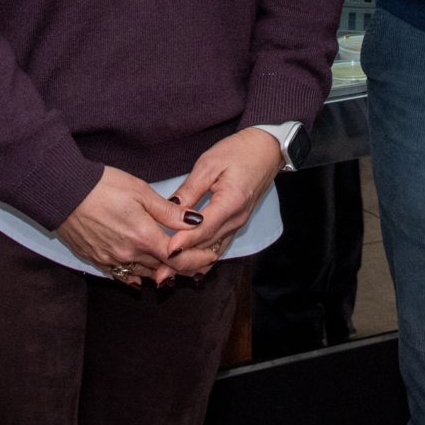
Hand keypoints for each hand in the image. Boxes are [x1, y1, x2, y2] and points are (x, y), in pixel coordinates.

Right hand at [57, 168, 192, 285]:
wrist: (63, 192)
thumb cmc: (102, 186)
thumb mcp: (140, 191)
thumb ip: (169, 211)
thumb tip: (195, 220)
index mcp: (143, 236)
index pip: (178, 258)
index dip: (196, 260)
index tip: (209, 256)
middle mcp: (128, 254)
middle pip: (163, 270)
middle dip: (182, 267)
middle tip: (198, 261)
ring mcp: (111, 259)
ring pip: (144, 273)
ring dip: (160, 272)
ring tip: (176, 267)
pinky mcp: (96, 260)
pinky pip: (122, 275)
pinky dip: (136, 275)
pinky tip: (142, 276)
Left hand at [162, 129, 286, 276]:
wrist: (266, 151)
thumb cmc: (238, 151)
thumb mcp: (209, 164)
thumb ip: (190, 189)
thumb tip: (170, 208)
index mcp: (231, 201)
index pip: (205, 228)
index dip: (185, 241)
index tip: (166, 250)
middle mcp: (236, 219)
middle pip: (207, 246)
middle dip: (183, 260)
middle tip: (159, 272)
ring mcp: (238, 224)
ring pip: (212, 251)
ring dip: (190, 263)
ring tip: (167, 273)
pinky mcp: (235, 225)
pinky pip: (217, 246)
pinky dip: (201, 257)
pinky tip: (185, 264)